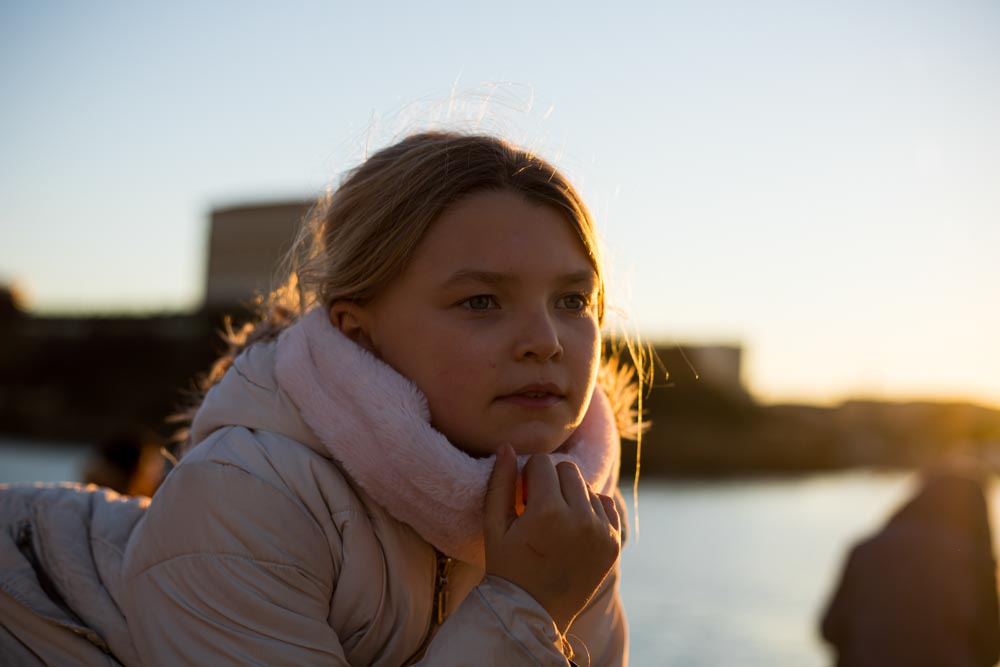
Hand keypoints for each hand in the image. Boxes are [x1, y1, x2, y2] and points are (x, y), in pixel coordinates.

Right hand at [484, 444, 620, 633]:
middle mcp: (579, 518)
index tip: (523, 496)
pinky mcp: (613, 543)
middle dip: (551, 481)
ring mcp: (601, 531)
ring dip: (571, 495)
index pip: (542, 463)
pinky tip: (574, 527)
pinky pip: (606, 505)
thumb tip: (507, 447)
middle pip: (568, 470)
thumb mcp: (494, 526)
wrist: (533, 614)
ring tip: (556, 522)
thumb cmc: (507, 568)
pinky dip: (591, 509)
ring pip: (587, 487)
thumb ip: (500, 483)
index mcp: (547, 511)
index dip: (529, 476)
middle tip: (539, 507)